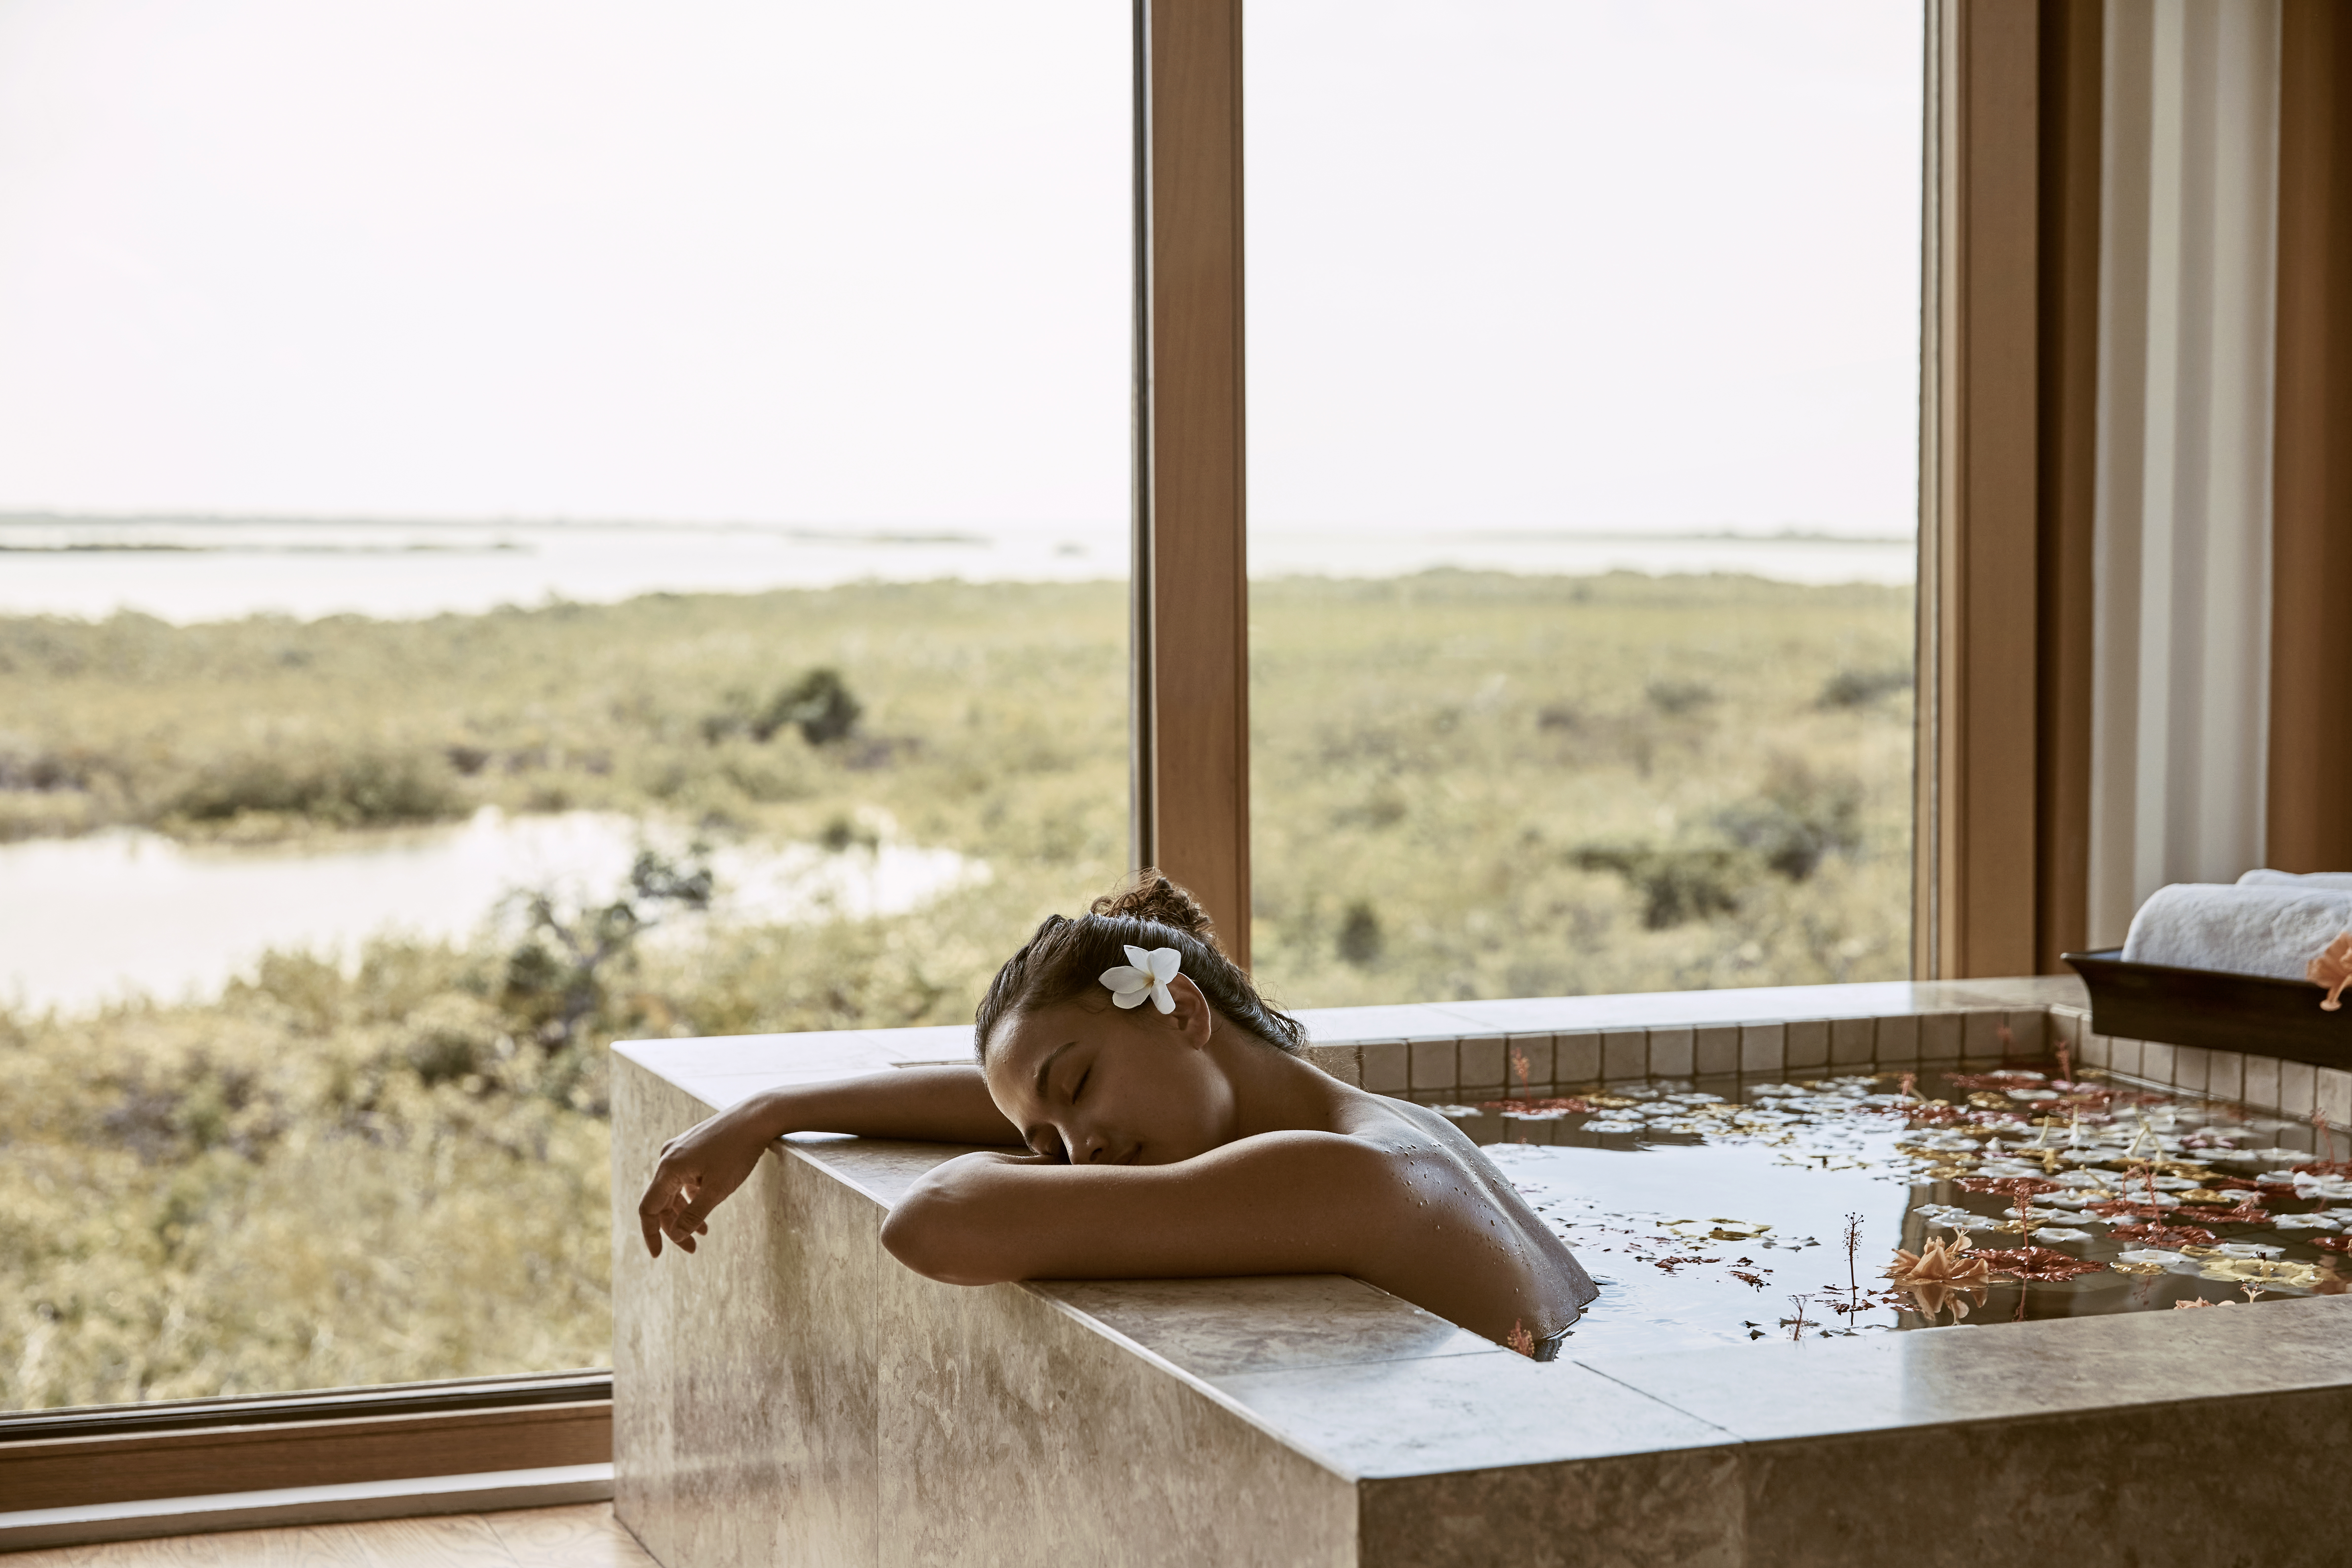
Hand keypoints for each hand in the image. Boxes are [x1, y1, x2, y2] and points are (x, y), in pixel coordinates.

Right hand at [637, 1104, 774, 1256]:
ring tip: (703, 1232)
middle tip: (693, 1248)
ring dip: (685, 1213)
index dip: (651, 1234)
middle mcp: (668, 1157)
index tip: (658, 1256)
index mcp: (669, 1168)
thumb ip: (694, 1215)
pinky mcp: (692, 1146)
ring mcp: (680, 1149)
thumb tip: (676, 1236)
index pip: (649, 1208)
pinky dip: (692, 1196)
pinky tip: (706, 1206)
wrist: (757, 1117)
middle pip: (662, 1201)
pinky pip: (684, 1177)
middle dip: (674, 1227)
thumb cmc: (738, 1152)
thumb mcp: (718, 1190)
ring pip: (673, 1190)